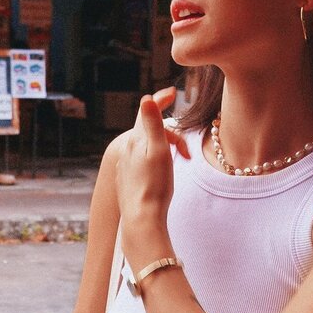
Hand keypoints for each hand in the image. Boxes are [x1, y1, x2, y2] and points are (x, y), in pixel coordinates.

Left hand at [116, 87, 188, 267]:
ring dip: (163, 148)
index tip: (173, 92)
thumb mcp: (158, 150)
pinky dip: (154, 161)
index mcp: (136, 140)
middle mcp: (127, 151)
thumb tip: (146, 97)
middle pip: (150, 131)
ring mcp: (125, 166)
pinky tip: (160, 175)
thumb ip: (152, 123)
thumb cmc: (155, 186)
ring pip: (145, 147)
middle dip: (171, 135)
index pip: (148, 111)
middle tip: (187, 153)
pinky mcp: (126, 181)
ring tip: (177, 163)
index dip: (161, 99)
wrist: (141, 219)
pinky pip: (140, 162)